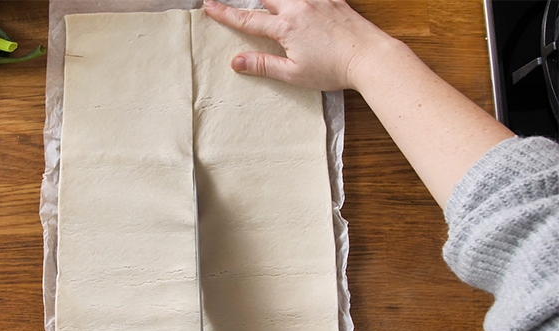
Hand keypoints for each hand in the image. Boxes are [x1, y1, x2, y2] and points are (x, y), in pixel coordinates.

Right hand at [203, 0, 394, 91]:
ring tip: (268, 4)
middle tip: (234, 0)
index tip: (209, 6)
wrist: (370, 57)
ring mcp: (317, 0)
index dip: (225, 14)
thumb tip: (235, 61)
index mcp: (286, 28)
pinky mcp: (333, 0)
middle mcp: (299, 7)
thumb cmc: (333, 69)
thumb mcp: (294, 74)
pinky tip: (298, 2)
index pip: (248, 20)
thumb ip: (263, 65)